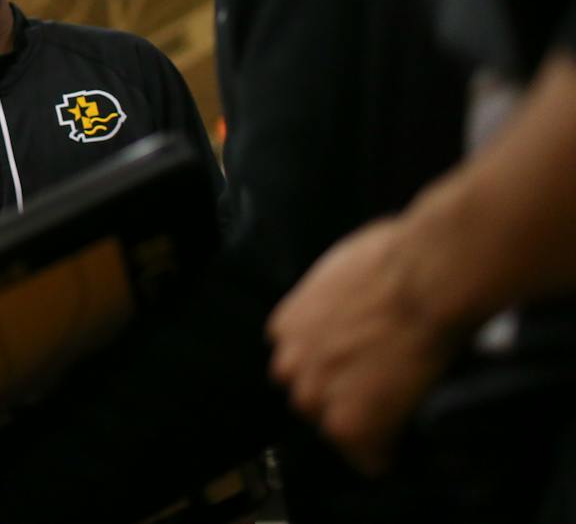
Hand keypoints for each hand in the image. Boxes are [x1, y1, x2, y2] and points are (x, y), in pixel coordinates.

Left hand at [266, 217, 464, 474]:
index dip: (327, 366)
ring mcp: (316, 394)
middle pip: (308, 395)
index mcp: (287, 324)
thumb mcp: (344, 269)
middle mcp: (291, 361)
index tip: (352, 368)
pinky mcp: (349, 423)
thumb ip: (336, 298)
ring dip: (361, 425)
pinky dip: (385, 455)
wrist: (426, 279)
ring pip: (334, 427)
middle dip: (338, 396)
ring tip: (394, 420)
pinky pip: (366, 456)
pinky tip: (402, 446)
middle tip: (377, 394)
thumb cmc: (397, 257)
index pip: (296, 361)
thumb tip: (358, 298)